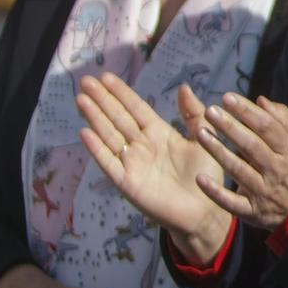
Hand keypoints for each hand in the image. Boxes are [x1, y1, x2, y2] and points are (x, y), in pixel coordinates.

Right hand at [77, 74, 232, 259]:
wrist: (205, 210)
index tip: (106, 77)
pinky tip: (85, 132)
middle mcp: (142, 146)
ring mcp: (132, 163)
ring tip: (82, 100)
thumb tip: (183, 86)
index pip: (136, 108)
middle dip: (103, 100)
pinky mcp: (127, 182)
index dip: (121, 93)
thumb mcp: (204, 138)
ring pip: (109, 136)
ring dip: (95, 118)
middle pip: (118, 118)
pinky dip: (97, 148)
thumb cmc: (206, 175)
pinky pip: (109, 162)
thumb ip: (193, 114)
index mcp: (159, 133)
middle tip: (86, 81)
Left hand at [194, 94, 287, 230]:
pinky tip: (200, 178)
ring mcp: (263, 190)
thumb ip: (283, 120)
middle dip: (230, 127)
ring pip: (239, 170)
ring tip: (200, 133)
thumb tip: (260, 100)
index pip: (267, 126)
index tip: (227, 98)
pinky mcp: (251, 210)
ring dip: (219, 152)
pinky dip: (216, 192)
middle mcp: (276, 168)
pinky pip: (231, 201)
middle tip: (210, 111)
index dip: (247, 111)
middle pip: (251, 145)